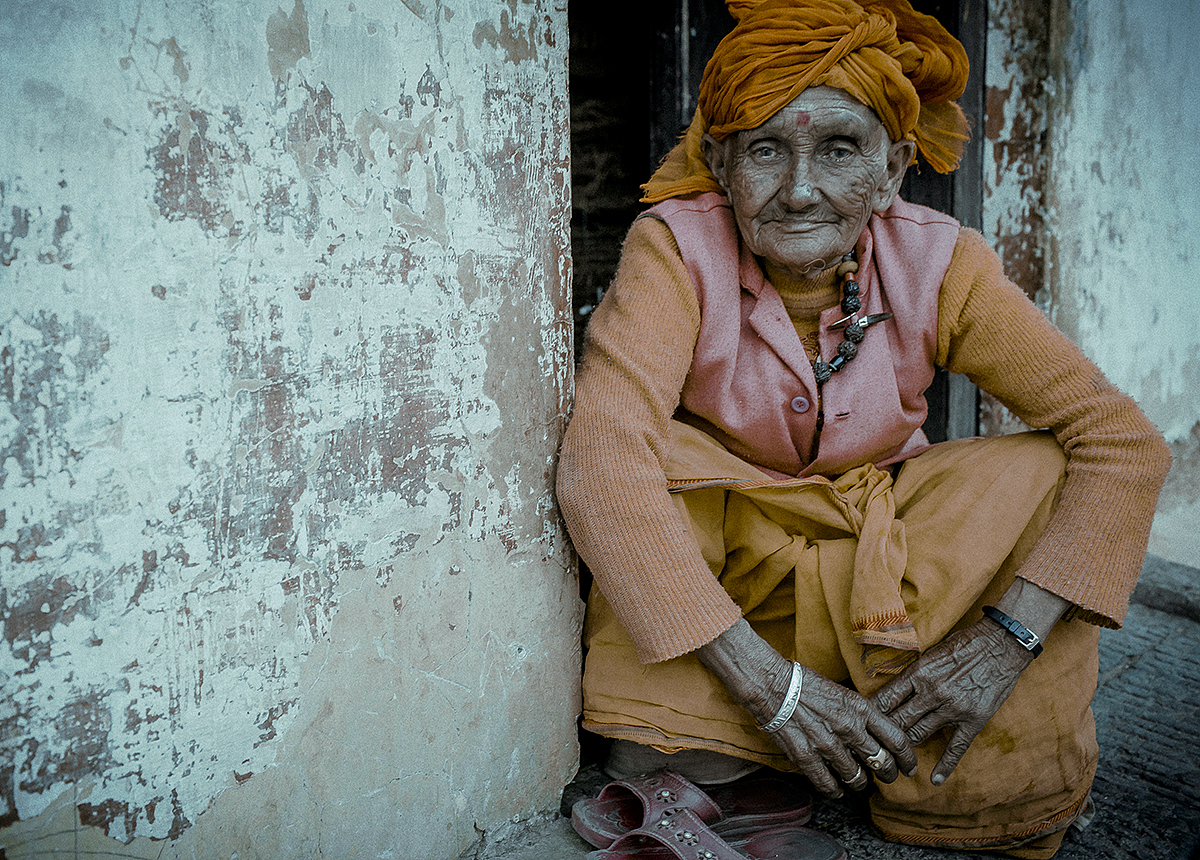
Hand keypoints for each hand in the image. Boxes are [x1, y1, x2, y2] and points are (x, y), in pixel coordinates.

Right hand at [697, 620, 916, 797]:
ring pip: (856, 777)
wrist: (771, 683)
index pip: (897, 739)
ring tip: (859, 783)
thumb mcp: (841, 691)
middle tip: (887, 777)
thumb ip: (859, 713)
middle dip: (888, 774)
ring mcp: (828, 745)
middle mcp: (849, 728)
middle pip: (881, 763)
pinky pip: (827, 784)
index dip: (907, 757)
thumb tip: (873, 730)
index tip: (909, 766)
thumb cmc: (804, 683)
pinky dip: (834, 791)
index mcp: (860, 708)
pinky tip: (836, 791)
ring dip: (860, 783)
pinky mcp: (807, 757)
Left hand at [871, 618, 1032, 784]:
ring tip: (892, 759)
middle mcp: (933, 693)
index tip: (862, 722)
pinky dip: (944, 766)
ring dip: (905, 747)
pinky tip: (934, 779)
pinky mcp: (974, 721)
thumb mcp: (930, 653)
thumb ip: (914, 674)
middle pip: (898, 720)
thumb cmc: (964, 644)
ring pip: (919, 735)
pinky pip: (956, 748)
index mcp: (919, 673)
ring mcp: (953, 709)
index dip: (872, 713)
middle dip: (883, 734)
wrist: (1002, 644)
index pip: (886, 699)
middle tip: (871, 745)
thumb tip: (892, 690)